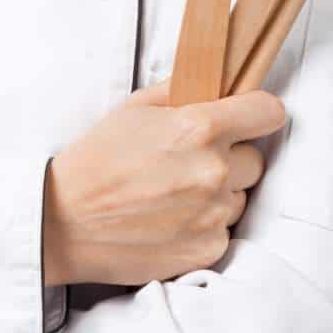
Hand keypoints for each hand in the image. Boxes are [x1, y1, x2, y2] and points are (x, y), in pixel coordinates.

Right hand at [43, 84, 286, 286]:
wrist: (63, 222)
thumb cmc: (97, 160)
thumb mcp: (135, 108)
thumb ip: (185, 90)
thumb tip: (221, 82)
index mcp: (200, 128)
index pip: (268, 111)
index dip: (258, 111)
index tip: (247, 117)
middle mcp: (214, 172)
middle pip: (255, 158)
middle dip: (231, 156)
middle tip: (190, 160)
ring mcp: (213, 215)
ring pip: (240, 196)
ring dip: (218, 193)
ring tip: (173, 193)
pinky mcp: (207, 250)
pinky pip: (224, 230)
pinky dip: (204, 225)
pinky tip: (169, 219)